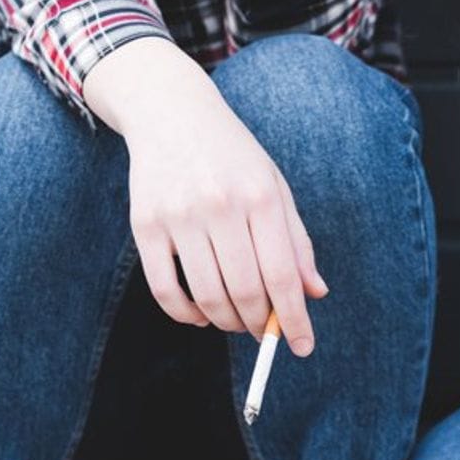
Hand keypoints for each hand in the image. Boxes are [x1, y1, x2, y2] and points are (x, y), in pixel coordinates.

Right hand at [84, 38, 328, 355]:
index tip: (303, 347)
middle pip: (245, 291)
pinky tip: (199, 315)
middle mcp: (220, 205)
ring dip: (225, 321)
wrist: (171, 112)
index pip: (283, 274)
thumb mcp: (275, 187)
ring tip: (235, 320)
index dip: (294, 319)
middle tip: (262, 330)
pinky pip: (164, 288)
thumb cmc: (233, 156)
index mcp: (261, 196)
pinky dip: (184, 314)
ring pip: (207, 295)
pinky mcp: (145, 224)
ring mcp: (179, 215)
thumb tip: (314, 294)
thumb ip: (296, 241)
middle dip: (258, 324)